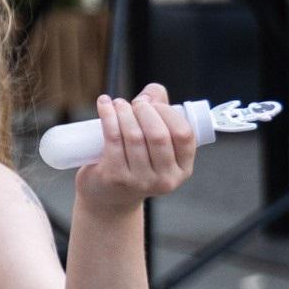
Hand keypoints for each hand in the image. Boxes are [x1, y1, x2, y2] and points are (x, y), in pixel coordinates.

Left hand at [73, 84, 198, 216]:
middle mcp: (165, 179)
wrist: (107, 197)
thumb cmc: (134, 162)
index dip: (168, 113)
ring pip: (134, 136)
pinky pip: (113, 140)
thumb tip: (153, 91)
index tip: (153, 103)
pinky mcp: (115, 177)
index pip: (184, 135)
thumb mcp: (154, 144)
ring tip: (117, 103)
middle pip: (158, 134)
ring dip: (124, 112)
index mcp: (183, 169)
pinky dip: (108, 117)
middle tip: (133, 103)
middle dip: (144, 110)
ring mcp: (140, 181)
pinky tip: (104, 104)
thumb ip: (160, 113)